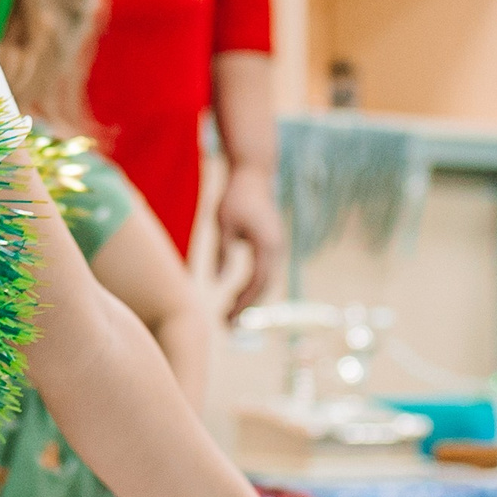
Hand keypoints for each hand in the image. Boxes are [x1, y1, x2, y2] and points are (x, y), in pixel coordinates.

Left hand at [214, 162, 285, 319]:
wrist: (253, 173)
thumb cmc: (236, 196)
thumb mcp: (223, 225)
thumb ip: (222, 253)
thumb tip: (219, 282)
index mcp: (267, 245)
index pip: (256, 283)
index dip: (242, 302)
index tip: (227, 317)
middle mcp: (276, 248)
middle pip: (264, 286)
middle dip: (246, 306)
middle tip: (227, 323)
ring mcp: (276, 246)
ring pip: (266, 280)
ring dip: (250, 298)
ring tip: (230, 312)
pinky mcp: (272, 243)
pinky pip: (264, 271)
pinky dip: (252, 285)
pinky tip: (237, 293)